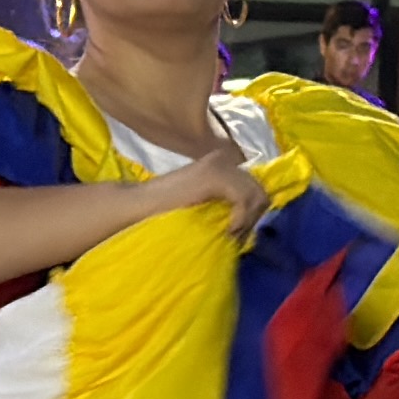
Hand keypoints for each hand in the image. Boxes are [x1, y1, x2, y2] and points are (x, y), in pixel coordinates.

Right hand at [144, 144, 266, 242]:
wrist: (137, 207)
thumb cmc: (165, 215)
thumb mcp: (204, 208)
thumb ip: (226, 208)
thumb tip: (252, 224)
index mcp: (222, 167)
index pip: (255, 189)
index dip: (250, 215)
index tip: (235, 234)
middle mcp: (225, 161)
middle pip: (261, 192)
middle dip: (251, 219)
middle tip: (232, 237)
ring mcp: (220, 165)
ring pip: (257, 196)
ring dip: (247, 221)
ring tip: (227, 234)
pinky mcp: (215, 175)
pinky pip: (245, 199)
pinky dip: (241, 219)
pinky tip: (227, 230)